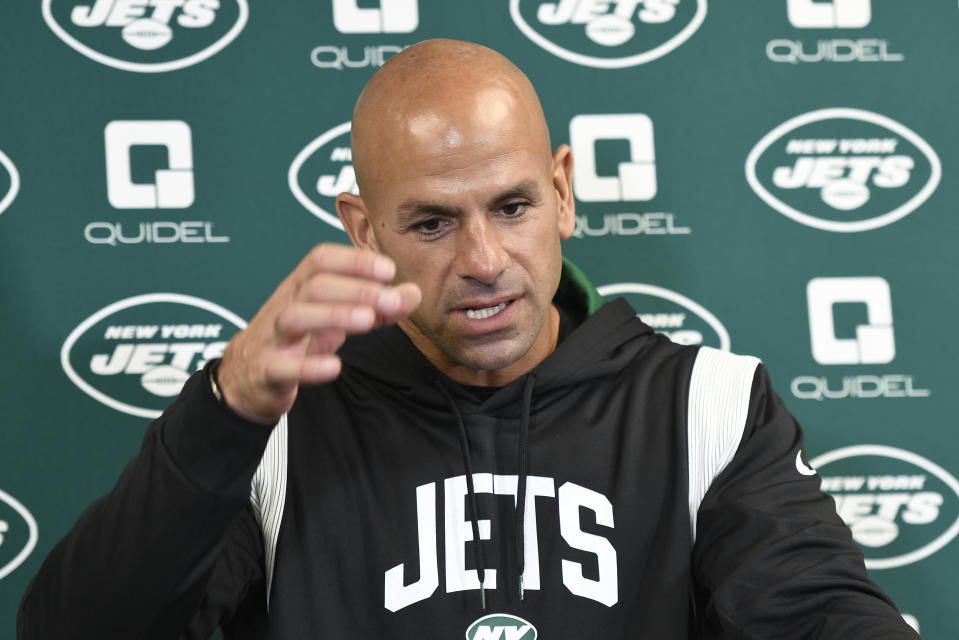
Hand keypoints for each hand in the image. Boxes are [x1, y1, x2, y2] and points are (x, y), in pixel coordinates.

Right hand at [216, 244, 420, 423]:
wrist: (247, 375)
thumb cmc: (299, 338)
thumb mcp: (339, 318)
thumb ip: (377, 306)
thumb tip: (413, 293)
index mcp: (301, 287)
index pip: (321, 260)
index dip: (354, 260)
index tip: (388, 268)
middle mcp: (286, 306)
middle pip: (314, 285)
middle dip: (355, 289)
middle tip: (390, 299)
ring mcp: (273, 337)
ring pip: (294, 317)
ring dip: (333, 315)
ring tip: (367, 320)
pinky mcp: (267, 370)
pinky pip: (283, 366)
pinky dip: (308, 367)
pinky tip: (334, 367)